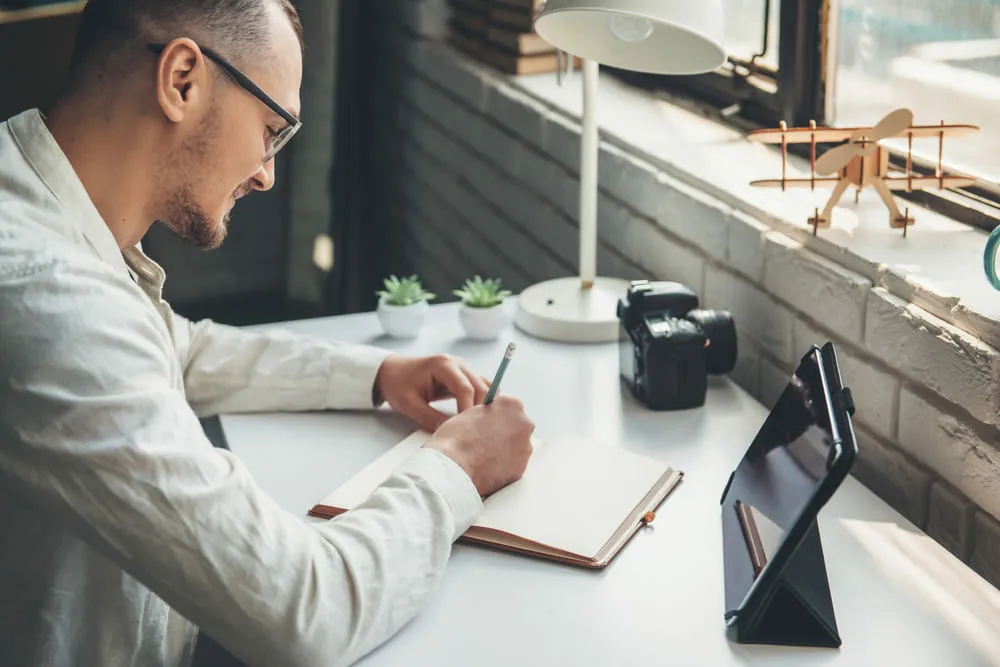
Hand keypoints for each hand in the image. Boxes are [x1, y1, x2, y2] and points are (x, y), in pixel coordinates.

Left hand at [374, 353, 490, 431]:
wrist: (392, 372)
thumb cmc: (398, 384)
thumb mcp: (409, 404)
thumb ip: (429, 418)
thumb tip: (449, 432)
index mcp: (443, 365)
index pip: (465, 388)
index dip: (468, 410)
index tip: (464, 428)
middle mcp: (458, 363)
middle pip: (481, 387)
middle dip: (478, 410)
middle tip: (471, 430)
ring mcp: (463, 368)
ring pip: (486, 387)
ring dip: (484, 406)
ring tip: (474, 425)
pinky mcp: (465, 375)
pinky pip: (482, 387)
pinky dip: (483, 401)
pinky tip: (476, 416)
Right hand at [424, 396, 534, 496]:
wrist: (454, 467)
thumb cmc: (455, 439)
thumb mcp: (470, 413)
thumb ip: (486, 414)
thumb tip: (489, 421)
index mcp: (511, 404)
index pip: (508, 408)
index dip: (496, 418)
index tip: (489, 425)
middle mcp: (524, 423)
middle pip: (517, 427)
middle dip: (505, 434)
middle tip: (487, 442)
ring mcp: (525, 446)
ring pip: (517, 447)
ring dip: (505, 451)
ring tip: (485, 458)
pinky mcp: (522, 467)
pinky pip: (514, 465)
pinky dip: (504, 467)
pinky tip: (488, 469)